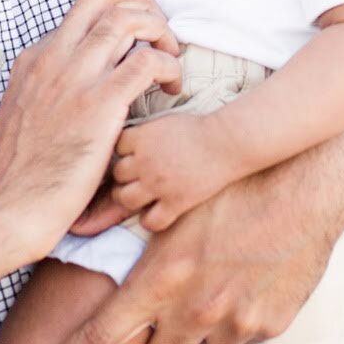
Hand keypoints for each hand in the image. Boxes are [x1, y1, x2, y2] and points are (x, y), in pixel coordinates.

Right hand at [0, 0, 183, 261]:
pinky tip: (172, 88)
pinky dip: (168, 67)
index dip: (121, 12)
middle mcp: (53, 57)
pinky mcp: (98, 105)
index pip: (84, 7)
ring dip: (160, 32)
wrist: (5, 209)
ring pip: (128, 19)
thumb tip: (69, 90)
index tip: (139, 37)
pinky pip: (147, 62)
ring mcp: (74, 78)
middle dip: (143, 5)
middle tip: (160, 36)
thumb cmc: (17, 175)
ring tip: (170, 61)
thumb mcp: (22, 113)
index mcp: (35, 57)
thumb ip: (46, 90)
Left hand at [25, 168, 342, 343]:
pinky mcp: (268, 327)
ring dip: (195, 337)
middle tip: (156, 333)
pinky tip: (244, 286)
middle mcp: (194, 308)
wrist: (306, 184)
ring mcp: (234, 322)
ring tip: (212, 291)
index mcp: (161, 277)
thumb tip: (81, 227)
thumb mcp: (174, 204)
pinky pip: (238, 342)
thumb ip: (128, 227)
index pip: (97, 338)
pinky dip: (234, 326)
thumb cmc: (231, 184)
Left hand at [111, 114, 234, 232]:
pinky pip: (150, 221)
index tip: (133, 155)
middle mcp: (146, 161)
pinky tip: (155, 213)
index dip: (124, 152)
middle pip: (117, 174)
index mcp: (143, 137)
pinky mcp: (176, 202)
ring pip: (125, 199)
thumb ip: (143, 133)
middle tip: (136, 177)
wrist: (227, 143)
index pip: (116, 148)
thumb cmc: (199, 129)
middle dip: (125, 176)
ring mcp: (159, 184)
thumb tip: (126, 145)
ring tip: (140, 196)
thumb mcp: (165, 122)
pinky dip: (149, 220)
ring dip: (129, 198)